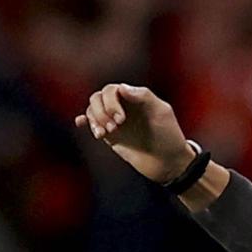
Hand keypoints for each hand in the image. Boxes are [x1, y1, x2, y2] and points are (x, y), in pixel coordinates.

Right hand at [76, 83, 191, 182]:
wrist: (170, 163)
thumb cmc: (169, 136)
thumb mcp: (161, 112)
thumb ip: (143, 96)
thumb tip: (120, 87)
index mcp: (133, 98)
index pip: (111, 90)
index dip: (111, 101)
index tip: (121, 119)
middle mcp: (123, 107)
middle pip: (98, 98)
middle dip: (101, 111)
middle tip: (115, 127)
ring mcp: (116, 121)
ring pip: (92, 110)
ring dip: (94, 119)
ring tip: (104, 134)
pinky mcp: (112, 137)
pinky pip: (93, 124)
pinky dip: (85, 121)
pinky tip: (81, 123)